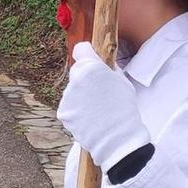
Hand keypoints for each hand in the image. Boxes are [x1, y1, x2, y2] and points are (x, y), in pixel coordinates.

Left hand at [56, 42, 150, 170]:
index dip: (87, 54)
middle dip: (85, 78)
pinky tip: (89, 118)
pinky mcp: (63, 111)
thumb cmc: (124, 107)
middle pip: (77, 71)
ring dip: (81, 96)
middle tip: (99, 92)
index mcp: (91, 67)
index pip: (81, 49)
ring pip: (73, 90)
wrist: (117, 137)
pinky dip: (77, 110)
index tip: (90, 59)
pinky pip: (70, 106)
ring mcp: (67, 96)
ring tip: (96, 109)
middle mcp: (76, 78)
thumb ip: (108, 69)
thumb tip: (102, 63)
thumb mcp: (122, 80)